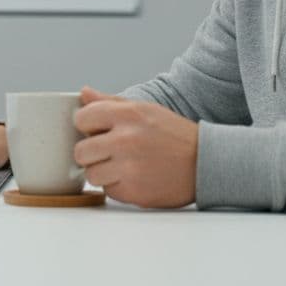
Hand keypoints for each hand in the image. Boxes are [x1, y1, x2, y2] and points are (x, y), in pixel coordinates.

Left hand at [73, 86, 197, 207]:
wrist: (205, 163)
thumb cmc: (173, 135)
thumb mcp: (145, 110)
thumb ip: (111, 102)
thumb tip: (84, 93)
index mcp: (128, 115)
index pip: (81, 119)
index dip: (86, 126)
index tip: (96, 130)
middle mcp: (126, 140)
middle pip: (80, 151)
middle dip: (91, 153)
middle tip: (107, 152)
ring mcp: (130, 168)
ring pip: (91, 174)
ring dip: (102, 172)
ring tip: (122, 166)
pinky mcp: (135, 192)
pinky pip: (108, 191)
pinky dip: (117, 186)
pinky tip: (134, 177)